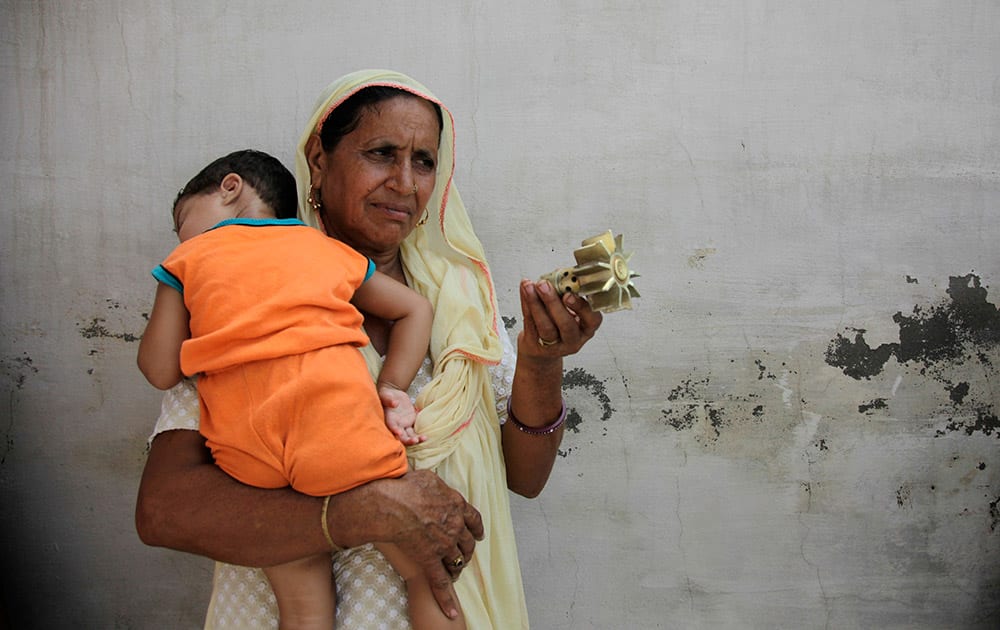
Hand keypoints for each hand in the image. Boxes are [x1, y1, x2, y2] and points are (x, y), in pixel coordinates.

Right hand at [377, 470, 483, 618]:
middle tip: (467, 553)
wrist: (392, 506)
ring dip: (458, 567)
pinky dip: (447, 598)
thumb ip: (438, 484)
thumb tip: (436, 483)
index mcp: (456, 505)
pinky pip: (441, 582)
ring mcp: (444, 545)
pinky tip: (452, 612)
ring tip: (457, 571)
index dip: (476, 527)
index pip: (474, 518)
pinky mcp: (431, 560)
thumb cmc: (406, 488)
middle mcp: (455, 526)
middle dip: (468, 549)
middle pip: (467, 542)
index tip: (478, 533)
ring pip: (458, 560)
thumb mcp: (428, 478)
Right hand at [379, 384, 425, 444]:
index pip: (391, 426)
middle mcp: (396, 424)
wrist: (393, 395)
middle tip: (415, 440)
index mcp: (389, 419)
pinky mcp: (410, 421)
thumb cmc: (386, 395)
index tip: (399, 433)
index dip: (395, 430)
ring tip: (424, 438)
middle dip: (408, 440)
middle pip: (401, 436)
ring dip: (416, 438)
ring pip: (410, 435)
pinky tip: (426, 435)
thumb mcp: (385, 395)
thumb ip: (389, 400)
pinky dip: (420, 432)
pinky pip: (416, 429)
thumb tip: (395, 403)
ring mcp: (404, 424)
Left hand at [518, 278, 602, 358]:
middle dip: (553, 303)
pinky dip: (526, 305)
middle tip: (544, 285)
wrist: (541, 347)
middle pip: (566, 325)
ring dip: (535, 304)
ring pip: (546, 327)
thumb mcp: (569, 309)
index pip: (592, 320)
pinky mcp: (537, 346)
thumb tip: (559, 273)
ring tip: (529, 287)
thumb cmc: (558, 323)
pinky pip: (530, 325)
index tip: (569, 294)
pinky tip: (524, 292)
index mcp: (586, 328)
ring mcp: (555, 345)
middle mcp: (573, 339)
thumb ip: (566, 293)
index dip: (581, 307)